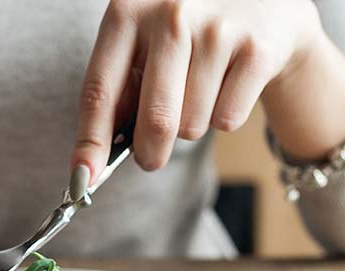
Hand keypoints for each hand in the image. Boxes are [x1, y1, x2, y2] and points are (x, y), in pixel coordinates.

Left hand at [71, 0, 323, 178]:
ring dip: (191, 125)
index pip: (100, 90)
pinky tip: (228, 83)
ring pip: (192, 126)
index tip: (83, 178)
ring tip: (200, 89)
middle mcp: (171, 15)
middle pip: (155, 120)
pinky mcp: (256, 50)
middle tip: (150, 157)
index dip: (91, 141)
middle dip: (149, 153)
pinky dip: (224, 116)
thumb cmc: (187, 32)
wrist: (261, 3)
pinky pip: (227, 120)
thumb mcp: (143, 43)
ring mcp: (217, 31)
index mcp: (129, 11)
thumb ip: (120, 89)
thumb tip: (95, 156)